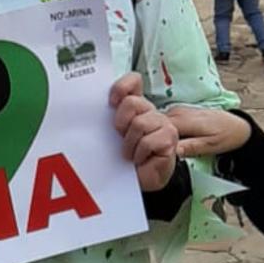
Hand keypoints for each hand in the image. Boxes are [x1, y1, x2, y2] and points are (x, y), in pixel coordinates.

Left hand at [110, 74, 181, 194]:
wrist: (139, 181)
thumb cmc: (125, 159)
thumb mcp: (112, 135)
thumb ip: (109, 117)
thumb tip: (94, 105)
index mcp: (136, 106)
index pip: (133, 81)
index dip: (121, 87)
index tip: (111, 102)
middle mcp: (151, 111)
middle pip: (132, 102)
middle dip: (121, 123)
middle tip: (121, 138)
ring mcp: (163, 124)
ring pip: (139, 123)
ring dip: (129, 144)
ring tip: (130, 153)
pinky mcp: (170, 139)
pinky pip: (148, 141)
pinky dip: (139, 154)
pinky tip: (141, 159)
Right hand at [161, 101, 255, 161]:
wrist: (237, 126)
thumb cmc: (225, 136)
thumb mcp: (209, 146)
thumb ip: (190, 147)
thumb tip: (172, 151)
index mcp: (184, 120)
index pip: (157, 128)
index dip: (152, 141)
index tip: (152, 153)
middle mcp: (178, 112)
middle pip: (155, 125)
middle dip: (153, 138)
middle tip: (155, 153)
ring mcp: (178, 110)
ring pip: (158, 123)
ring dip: (157, 134)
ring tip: (161, 147)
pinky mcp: (180, 112)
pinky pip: (165, 121)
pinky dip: (163, 131)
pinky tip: (168, 140)